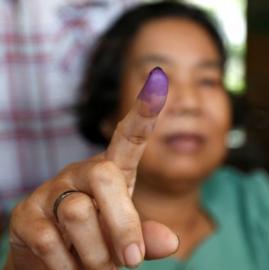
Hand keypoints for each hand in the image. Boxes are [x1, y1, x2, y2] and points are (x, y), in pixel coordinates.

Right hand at [5, 67, 176, 269]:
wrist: (53, 264)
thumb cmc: (99, 241)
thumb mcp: (127, 236)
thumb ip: (147, 236)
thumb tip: (171, 243)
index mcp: (113, 173)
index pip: (129, 137)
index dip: (144, 112)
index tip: (159, 80)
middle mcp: (82, 173)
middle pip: (105, 179)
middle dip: (122, 225)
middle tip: (131, 260)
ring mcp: (50, 190)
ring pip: (77, 214)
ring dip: (94, 253)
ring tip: (95, 263)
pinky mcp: (25, 214)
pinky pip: (50, 241)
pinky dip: (66, 266)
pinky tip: (67, 266)